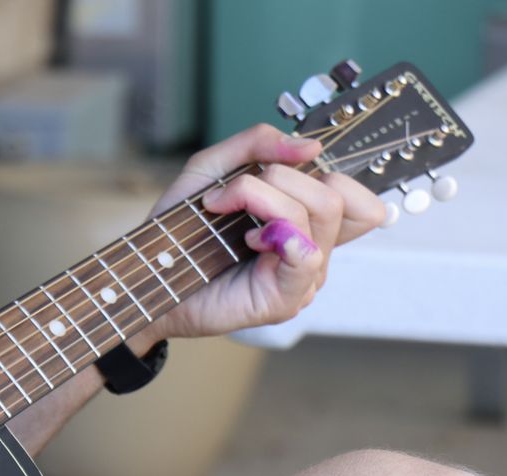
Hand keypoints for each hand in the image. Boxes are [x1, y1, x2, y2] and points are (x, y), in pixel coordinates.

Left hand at [145, 124, 385, 339]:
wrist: (150, 274)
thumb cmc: (180, 231)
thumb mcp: (212, 169)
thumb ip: (258, 144)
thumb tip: (311, 145)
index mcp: (302, 222)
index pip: (356, 196)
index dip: (329, 170)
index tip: (277, 166)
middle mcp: (310, 250)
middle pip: (335, 196)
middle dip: (280, 177)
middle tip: (232, 192)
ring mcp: (302, 278)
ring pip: (319, 214)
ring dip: (262, 197)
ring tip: (224, 213)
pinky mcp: (285, 299)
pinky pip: (306, 254)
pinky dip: (275, 230)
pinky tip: (247, 240)